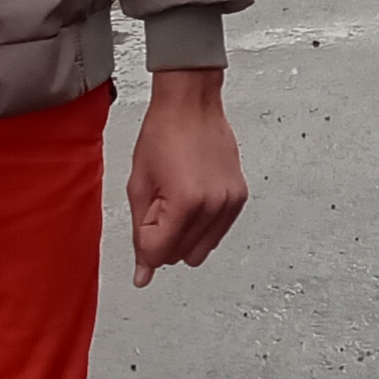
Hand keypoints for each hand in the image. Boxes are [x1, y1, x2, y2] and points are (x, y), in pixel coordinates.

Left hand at [127, 66, 246, 283]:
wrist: (191, 104)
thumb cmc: (163, 133)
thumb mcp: (140, 184)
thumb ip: (140, 232)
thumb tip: (143, 274)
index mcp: (186, 202)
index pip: (158, 253)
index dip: (144, 238)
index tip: (145, 212)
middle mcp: (214, 206)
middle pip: (181, 256)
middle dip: (163, 238)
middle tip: (159, 203)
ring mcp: (230, 203)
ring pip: (200, 250)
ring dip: (182, 234)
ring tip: (177, 198)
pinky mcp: (239, 198)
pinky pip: (216, 233)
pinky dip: (200, 225)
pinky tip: (192, 197)